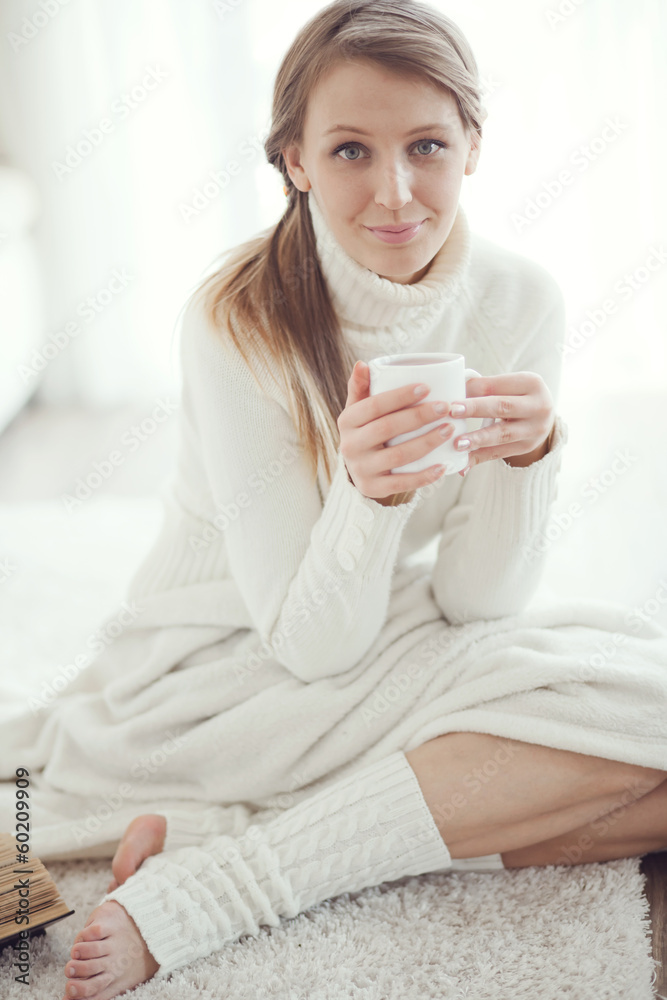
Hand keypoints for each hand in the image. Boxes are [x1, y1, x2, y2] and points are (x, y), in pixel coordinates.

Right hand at [337, 361, 457, 501]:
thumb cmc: (366, 430)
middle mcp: (349, 446)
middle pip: (387, 428)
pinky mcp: (372, 489)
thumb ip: (361, 387)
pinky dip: (424, 476)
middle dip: (419, 417)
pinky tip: (443, 466)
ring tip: (449, 430)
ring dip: (427, 442)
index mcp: (346, 421)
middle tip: (445, 407)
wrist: (359, 468)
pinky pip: (401, 484)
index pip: (374, 405)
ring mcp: (360, 469)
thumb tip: (363, 364)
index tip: (427, 387)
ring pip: (398, 456)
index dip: (400, 396)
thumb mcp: (359, 409)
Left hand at [449, 372, 554, 475]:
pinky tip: (463, 462)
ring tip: (457, 443)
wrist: (542, 416)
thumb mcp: (510, 386)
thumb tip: (454, 390)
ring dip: (477, 439)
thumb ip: (485, 387)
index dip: (472, 389)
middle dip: (475, 409)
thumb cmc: (518, 396)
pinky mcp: (527, 447)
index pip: (497, 385)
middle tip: (452, 412)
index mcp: (531, 383)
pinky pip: (499, 453)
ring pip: (502, 434)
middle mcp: (538, 406)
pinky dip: (479, 457)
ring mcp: (535, 429)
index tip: (452, 394)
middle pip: (502, 407)